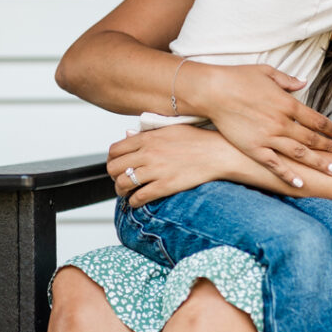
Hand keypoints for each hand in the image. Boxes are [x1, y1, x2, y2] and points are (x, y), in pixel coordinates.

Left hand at [107, 125, 227, 206]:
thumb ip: (146, 132)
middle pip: (114, 168)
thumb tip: (127, 135)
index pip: (115, 150)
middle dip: (114, 177)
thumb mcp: (170, 128)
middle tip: (120, 180)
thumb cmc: (198, 140)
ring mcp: (156, 170)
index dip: (111, 160)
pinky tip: (138, 201)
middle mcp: (148, 153)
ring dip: (121, 191)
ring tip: (127, 193)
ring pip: (123, 184)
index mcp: (148, 138)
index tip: (116, 166)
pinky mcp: (165, 186)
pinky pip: (139, 197)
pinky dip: (134, 202)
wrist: (219, 153)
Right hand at [196, 64, 331, 185]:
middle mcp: (281, 122)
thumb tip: (303, 82)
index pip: (316, 119)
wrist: (213, 91)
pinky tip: (300, 183)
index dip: (330, 128)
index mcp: (287, 103)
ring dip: (318, 163)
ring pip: (299, 153)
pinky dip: (288, 175)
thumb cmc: (238, 78)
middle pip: (312, 138)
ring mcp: (268, 137)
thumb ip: (287, 80)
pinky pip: (274, 165)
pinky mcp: (253, 148)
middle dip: (330, 147)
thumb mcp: (267, 72)